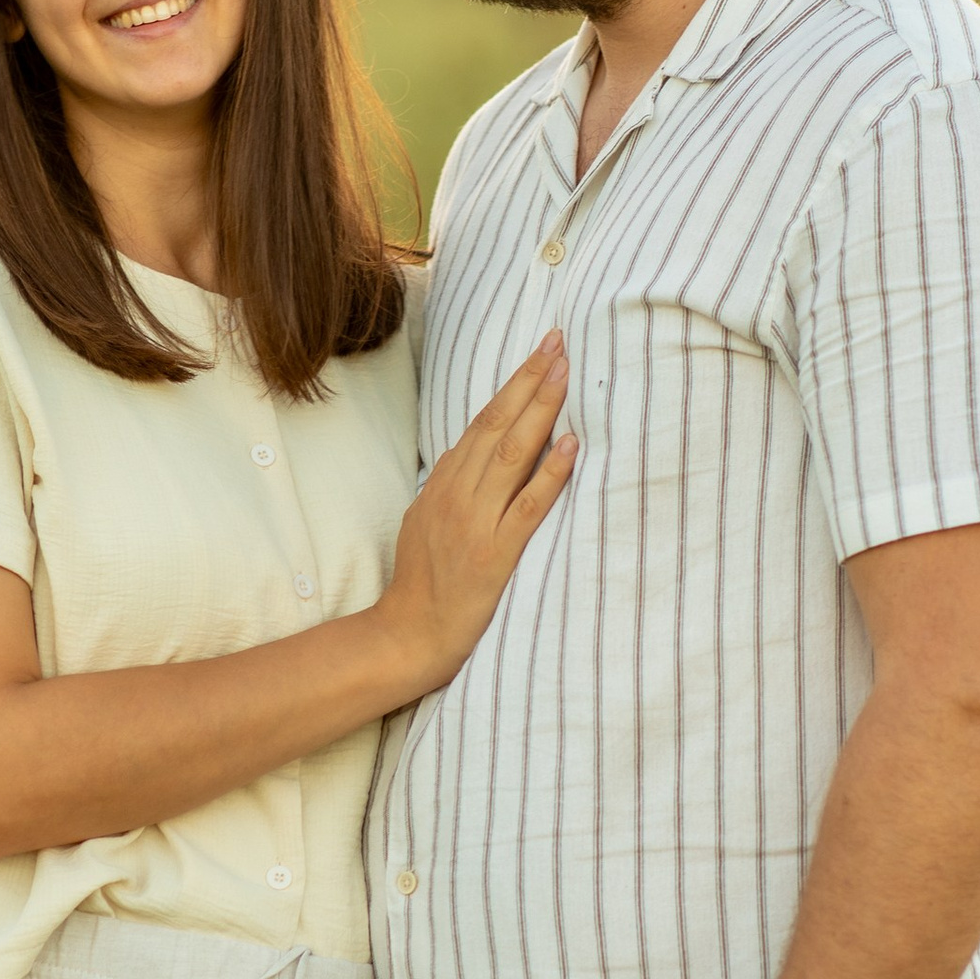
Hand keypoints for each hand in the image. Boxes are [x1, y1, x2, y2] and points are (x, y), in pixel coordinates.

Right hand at [376, 334, 575, 696]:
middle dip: (529, 380)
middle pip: (496, 425)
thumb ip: (449, 484)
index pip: (482, 421)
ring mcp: (475, 522)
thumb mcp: (425, 519)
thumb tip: (471, 449)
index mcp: (443, 484)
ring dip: (540, 410)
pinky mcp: (493, 554)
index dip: (513, 385)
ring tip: (565, 374)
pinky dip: (549, 473)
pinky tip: (570, 445)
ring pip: (510, 454)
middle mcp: (457, 495)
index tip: (540, 353)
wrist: (408, 635)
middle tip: (558, 343)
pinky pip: (526, 507)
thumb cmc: (422, 581)